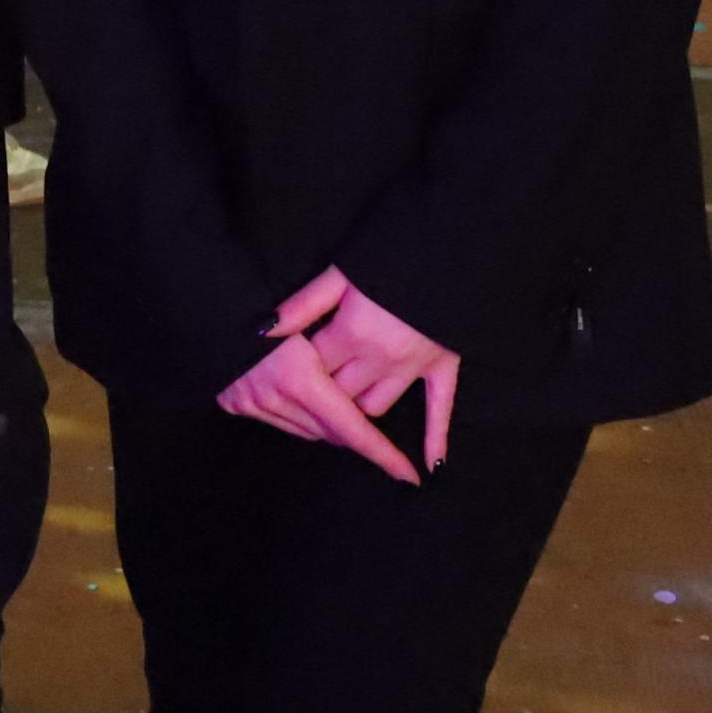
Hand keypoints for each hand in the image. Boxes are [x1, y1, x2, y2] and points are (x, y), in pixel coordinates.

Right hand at [223, 271, 420, 483]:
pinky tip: (305, 403)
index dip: (383, 453)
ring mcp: (251, 403)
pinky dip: (299, 418)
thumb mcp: (314, 314)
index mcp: (299, 378)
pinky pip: (279, 421)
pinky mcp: (234, 403)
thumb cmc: (266, 295)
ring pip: (305, 431)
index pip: (352, 428)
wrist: (207, 300)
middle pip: (329, 433)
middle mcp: (275, 398)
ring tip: (340, 409)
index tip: (409, 475)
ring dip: (326, 426)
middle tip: (374, 427)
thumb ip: (338, 353)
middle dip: (354, 432)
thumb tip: (366, 389)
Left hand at [286, 264, 461, 472]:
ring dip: (357, 404)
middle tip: (309, 387)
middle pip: (339, 395)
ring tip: (345, 402)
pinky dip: (435, 438)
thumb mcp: (339, 273)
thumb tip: (264, 330)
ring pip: (374, 406)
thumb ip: (303, 305)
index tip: (283, 368)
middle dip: (322, 393)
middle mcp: (379, 360)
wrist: (446, 246)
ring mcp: (412, 367)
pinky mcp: (443, 366)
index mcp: (350, 335)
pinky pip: (439, 409)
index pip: (311, 368)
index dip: (295, 369)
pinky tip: (430, 466)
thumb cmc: (387, 255)